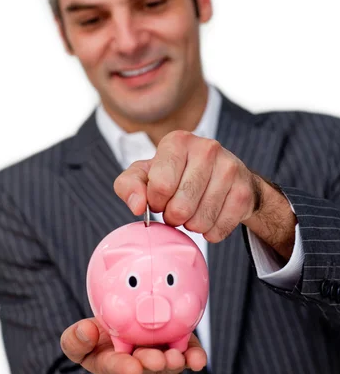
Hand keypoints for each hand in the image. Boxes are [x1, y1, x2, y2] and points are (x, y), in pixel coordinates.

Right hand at [60, 317, 205, 373]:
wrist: (126, 337)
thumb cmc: (101, 338)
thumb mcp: (82, 341)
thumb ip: (76, 339)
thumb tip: (85, 330)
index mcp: (113, 362)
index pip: (117, 366)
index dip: (125, 367)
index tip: (131, 367)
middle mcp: (139, 364)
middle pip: (147, 366)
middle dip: (152, 363)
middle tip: (157, 360)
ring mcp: (160, 357)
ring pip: (169, 362)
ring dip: (175, 361)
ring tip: (178, 357)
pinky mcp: (179, 348)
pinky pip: (188, 354)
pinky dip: (194, 356)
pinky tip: (198, 358)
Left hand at [114, 130, 295, 258]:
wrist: (221, 175)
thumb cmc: (176, 174)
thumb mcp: (145, 174)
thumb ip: (128, 186)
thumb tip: (137, 206)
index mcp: (178, 141)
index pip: (160, 185)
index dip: (156, 201)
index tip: (160, 198)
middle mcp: (207, 148)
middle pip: (181, 207)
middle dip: (173, 216)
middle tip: (176, 210)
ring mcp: (230, 169)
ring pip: (201, 221)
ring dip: (192, 225)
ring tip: (192, 213)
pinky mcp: (245, 192)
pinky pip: (220, 229)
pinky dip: (211, 232)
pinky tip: (209, 218)